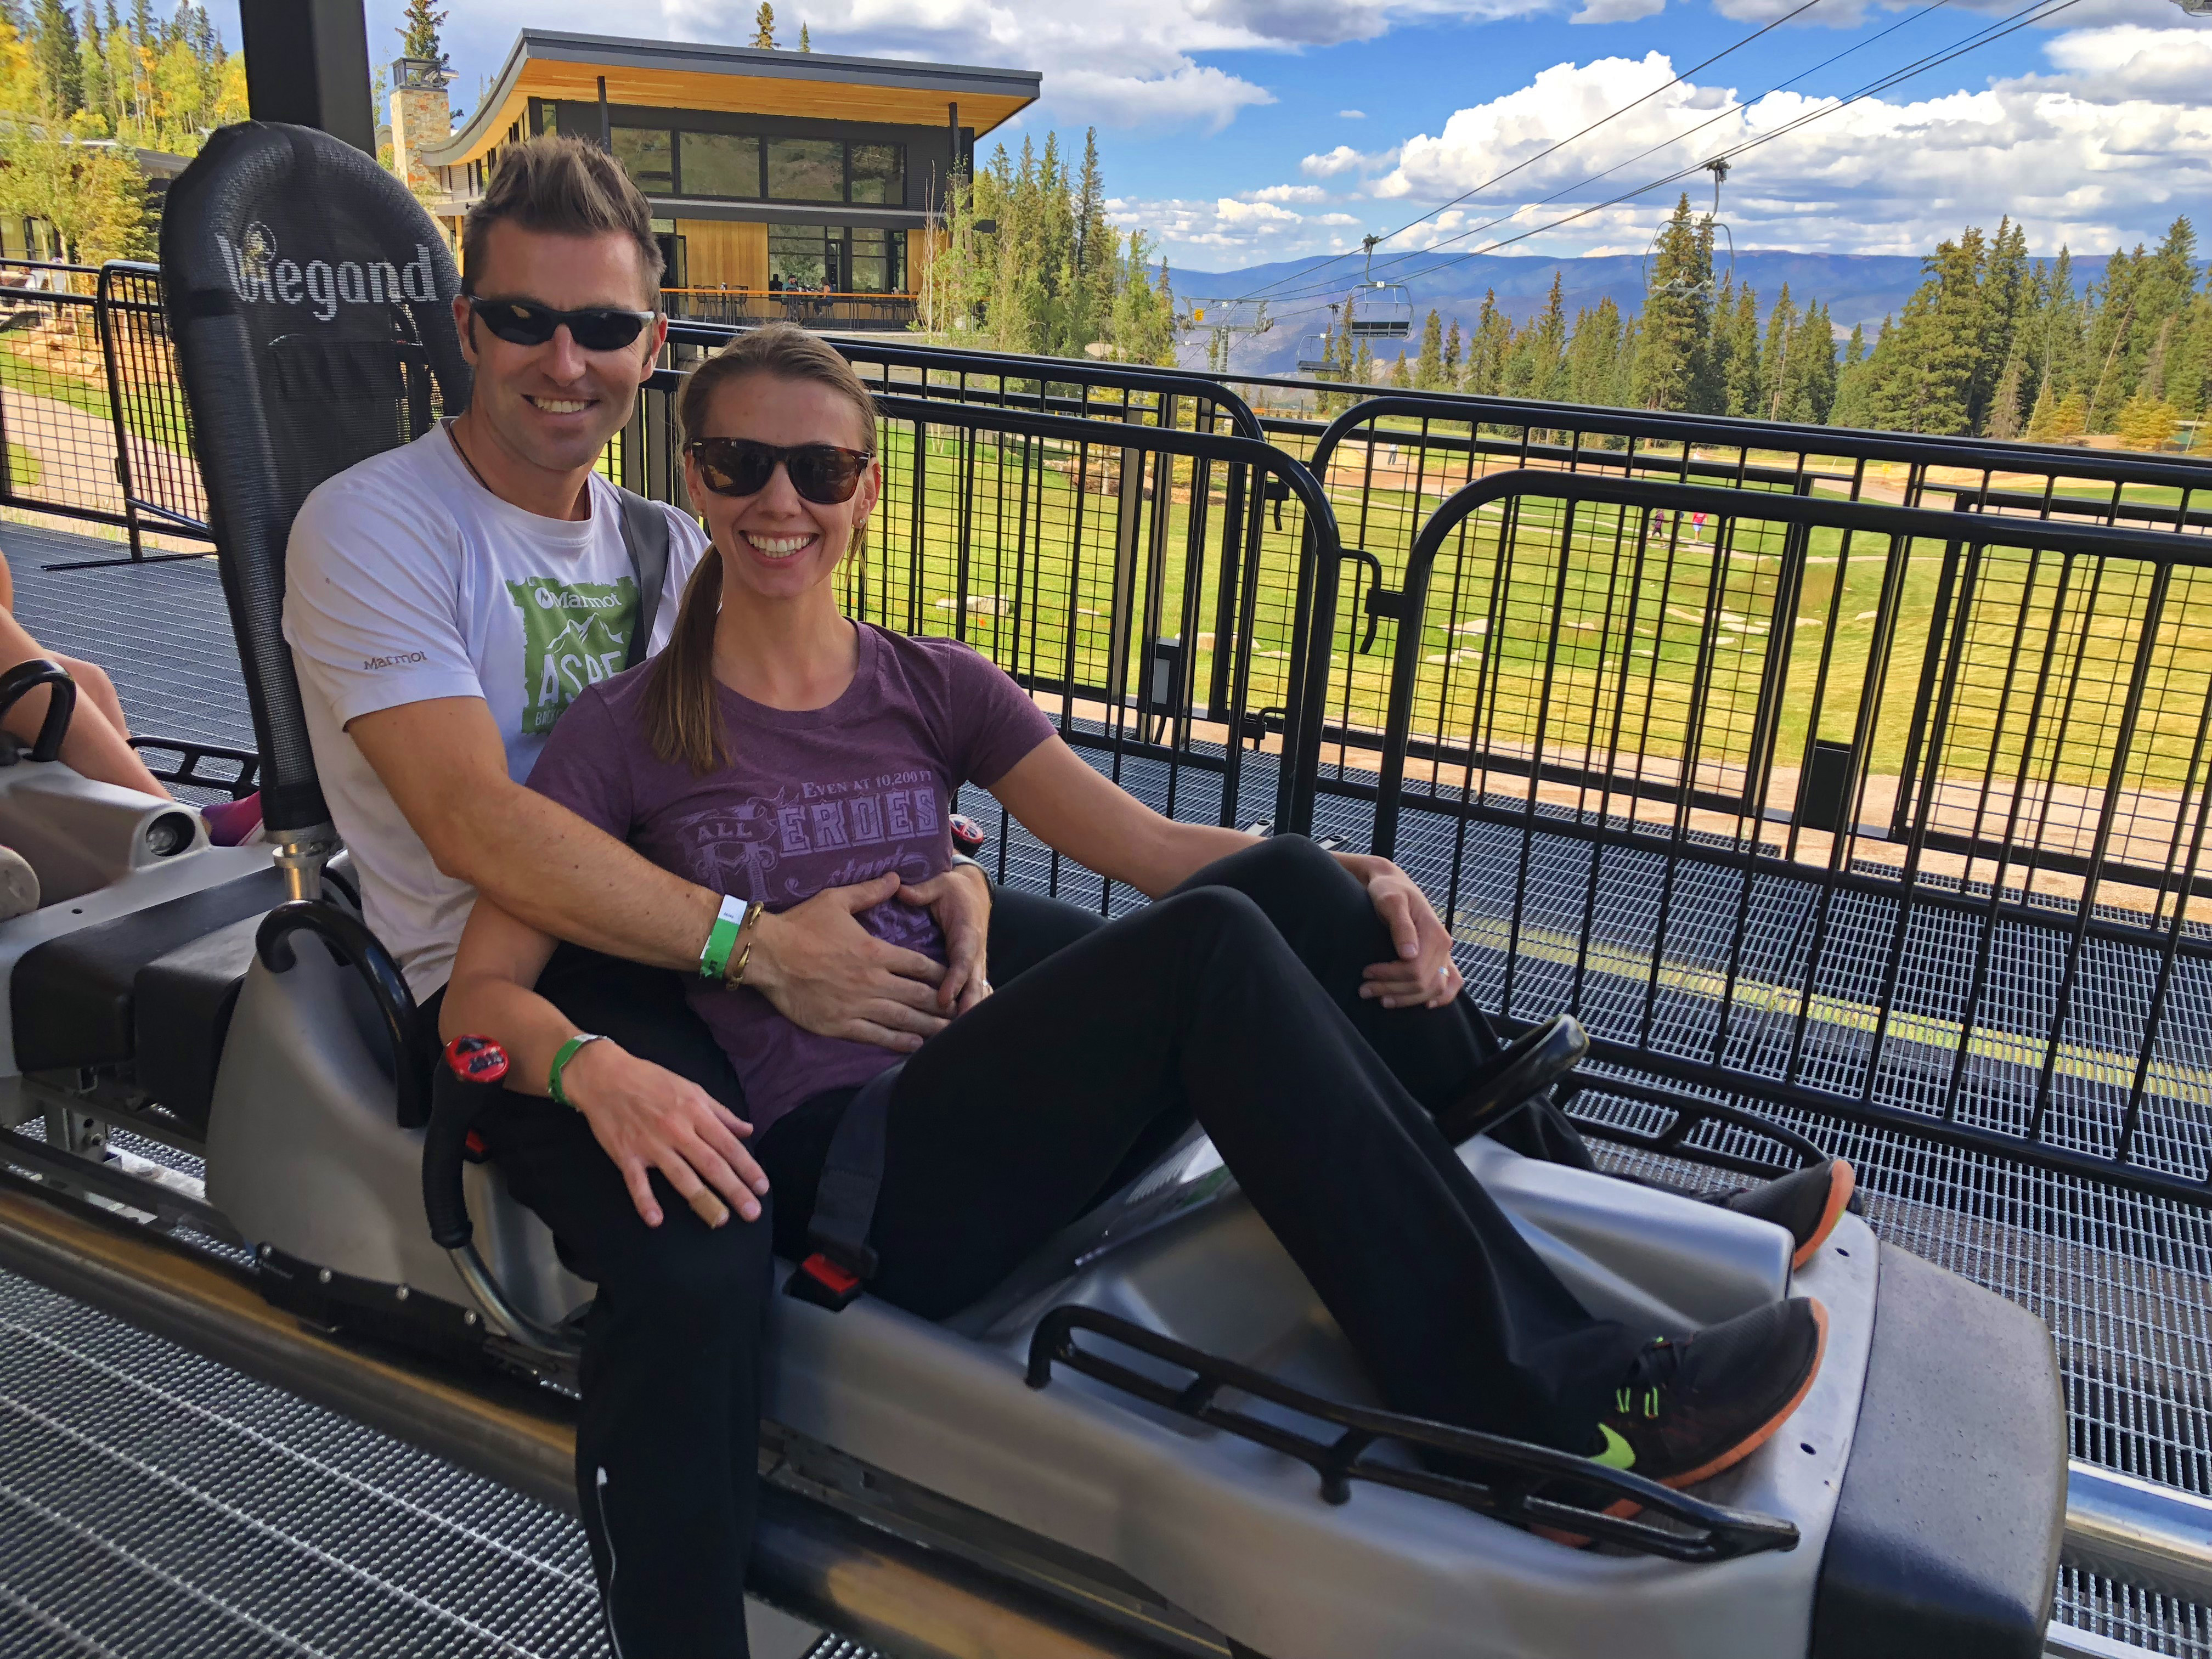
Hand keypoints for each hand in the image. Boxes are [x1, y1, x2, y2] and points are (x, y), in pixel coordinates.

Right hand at [561, 1040, 767, 1228]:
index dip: (748, 1168)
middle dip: (734, 1190)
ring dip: (702, 1199)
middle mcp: (677, 1130)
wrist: (606, 1076)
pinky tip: (655, 1220)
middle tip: (753, 1213)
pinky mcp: (626, 1154)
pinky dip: (645, 1201)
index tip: (763, 1187)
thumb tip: (748, 1130)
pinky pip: (637, 1181)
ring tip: (720, 1219)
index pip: (728, 1145)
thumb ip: (721, 1113)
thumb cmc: (652, 1080)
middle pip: (711, 1164)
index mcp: (696, 1112)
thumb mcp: (692, 1089)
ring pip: (681, 1175)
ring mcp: (651, 1144)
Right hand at [742, 872, 951, 1051]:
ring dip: (928, 1026)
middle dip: (943, 1005)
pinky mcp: (840, 1024)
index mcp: (875, 951)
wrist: (767, 954)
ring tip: (948, 1033)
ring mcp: (857, 1005)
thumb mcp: (836, 900)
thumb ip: (870, 892)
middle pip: (918, 995)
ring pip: (903, 1019)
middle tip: (962, 1013)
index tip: (954, 979)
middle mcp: (872, 980)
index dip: (940, 974)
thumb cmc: (800, 925)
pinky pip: (876, 1036)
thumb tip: (895, 877)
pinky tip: (915, 1044)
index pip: (919, 965)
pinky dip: (898, 1041)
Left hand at [897, 862, 991, 1014]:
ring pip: (976, 991)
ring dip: (968, 1012)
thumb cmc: (954, 891)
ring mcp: (975, 963)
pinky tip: (961, 1028)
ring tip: (956, 1035)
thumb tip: (900, 890)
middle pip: (974, 983)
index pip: (963, 959)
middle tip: (955, 1028)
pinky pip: (972, 991)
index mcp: (967, 932)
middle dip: (967, 1006)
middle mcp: (974, 951)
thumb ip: (922, 891)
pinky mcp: (972, 969)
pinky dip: (969, 1008)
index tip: (944, 998)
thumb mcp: (940, 885)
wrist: (975, 892)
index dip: (955, 980)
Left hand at [1338, 853, 1462, 1009]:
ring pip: (1434, 989)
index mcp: (1434, 933)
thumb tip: (1409, 954)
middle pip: (1423, 983)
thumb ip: (1400, 926)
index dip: (1390, 976)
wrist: (1393, 884)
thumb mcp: (1390, 902)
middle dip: (1392, 990)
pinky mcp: (1440, 958)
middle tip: (1363, 990)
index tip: (1366, 974)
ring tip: (1380, 999)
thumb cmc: (1388, 890)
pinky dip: (1441, 997)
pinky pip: (1451, 983)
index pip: (1415, 969)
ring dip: (1407, 999)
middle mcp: (1444, 945)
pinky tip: (1426, 1005)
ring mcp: (1444, 953)